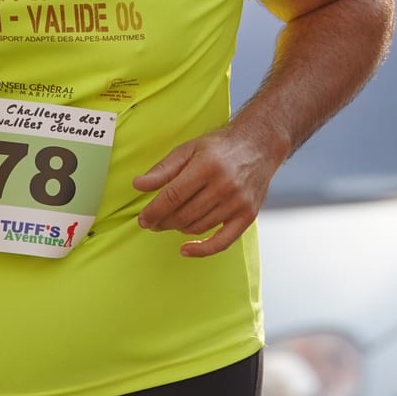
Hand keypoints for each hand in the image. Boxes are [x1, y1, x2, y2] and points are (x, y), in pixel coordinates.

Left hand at [133, 126, 286, 257]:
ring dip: (178, 228)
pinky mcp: (248, 215)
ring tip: (171, 222)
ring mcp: (237, 202)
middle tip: (152, 222)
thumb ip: (163, 169)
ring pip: (198, 227)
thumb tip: (138, 185)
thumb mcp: (188, 149)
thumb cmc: (220, 147)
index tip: (143, 219)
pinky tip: (186, 249)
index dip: (154, 211)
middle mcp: (224, 185)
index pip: (173, 196)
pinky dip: (202, 249)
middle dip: (162, 222)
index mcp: (207, 166)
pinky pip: (222, 242)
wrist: (258, 145)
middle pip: (183, 214)